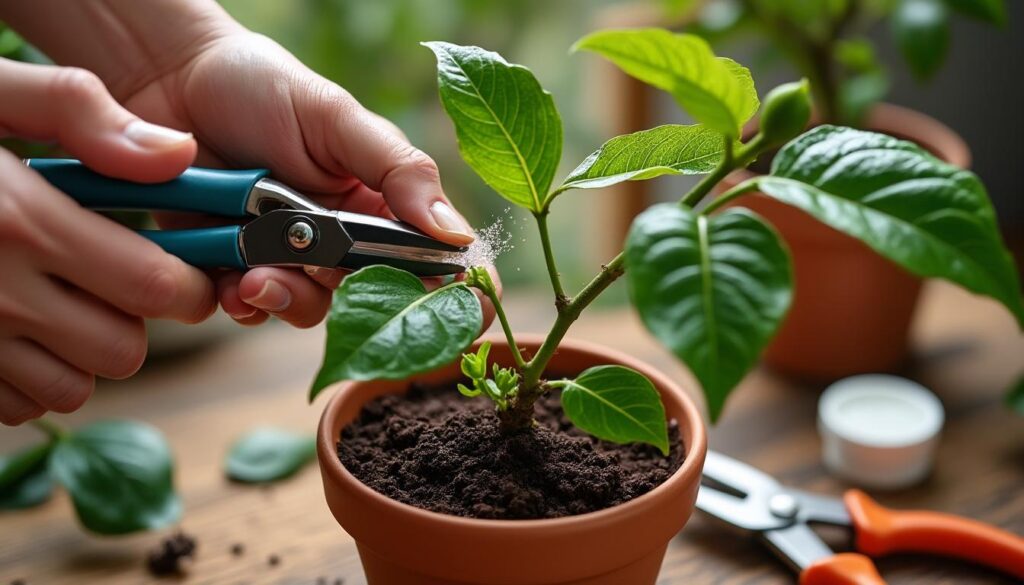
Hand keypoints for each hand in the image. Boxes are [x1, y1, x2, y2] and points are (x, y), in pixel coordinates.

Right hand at [0, 58, 215, 424]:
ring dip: (81, 356)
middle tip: (109, 281)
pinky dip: (26, 380)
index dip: (189, 286)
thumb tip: (179, 154)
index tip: (189, 273)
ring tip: (55, 303)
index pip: (153, 285)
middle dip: (134, 320)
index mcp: (19, 220)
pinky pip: (12, 406)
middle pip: (121, 350)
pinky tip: (10, 327)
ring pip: (70, 390)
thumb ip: (78, 111)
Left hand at [118, 31, 499, 327]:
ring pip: (307, 310)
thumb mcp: (338, 118)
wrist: (169, 78)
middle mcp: (340, 237)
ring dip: (285, 300)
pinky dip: (239, 303)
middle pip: (369, 298)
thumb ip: (399, 173)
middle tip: (314, 269)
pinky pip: (248, 309)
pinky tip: (228, 280)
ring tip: (254, 278)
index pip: (430, 258)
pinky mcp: (233, 268)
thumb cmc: (261, 85)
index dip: (447, 291)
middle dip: (346, 296)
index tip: (458, 308)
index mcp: (379, 202)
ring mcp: (287, 256)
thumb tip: (458, 235)